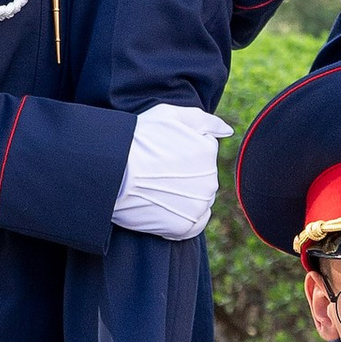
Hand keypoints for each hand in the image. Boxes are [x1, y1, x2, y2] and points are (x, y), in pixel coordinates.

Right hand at [113, 103, 230, 239]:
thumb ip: (205, 120)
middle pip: (201, 179)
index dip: (179, 154)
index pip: (202, 155)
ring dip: (182, 197)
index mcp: (208, 152)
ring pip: (197, 201)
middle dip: (183, 177)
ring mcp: (198, 205)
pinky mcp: (184, 227)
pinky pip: (193, 225)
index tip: (159, 155)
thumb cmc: (137, 138)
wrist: (111, 170)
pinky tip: (162, 209)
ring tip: (155, 190)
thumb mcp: (170, 114)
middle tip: (153, 173)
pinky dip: (181, 219)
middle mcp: (210, 180)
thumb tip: (229, 132)